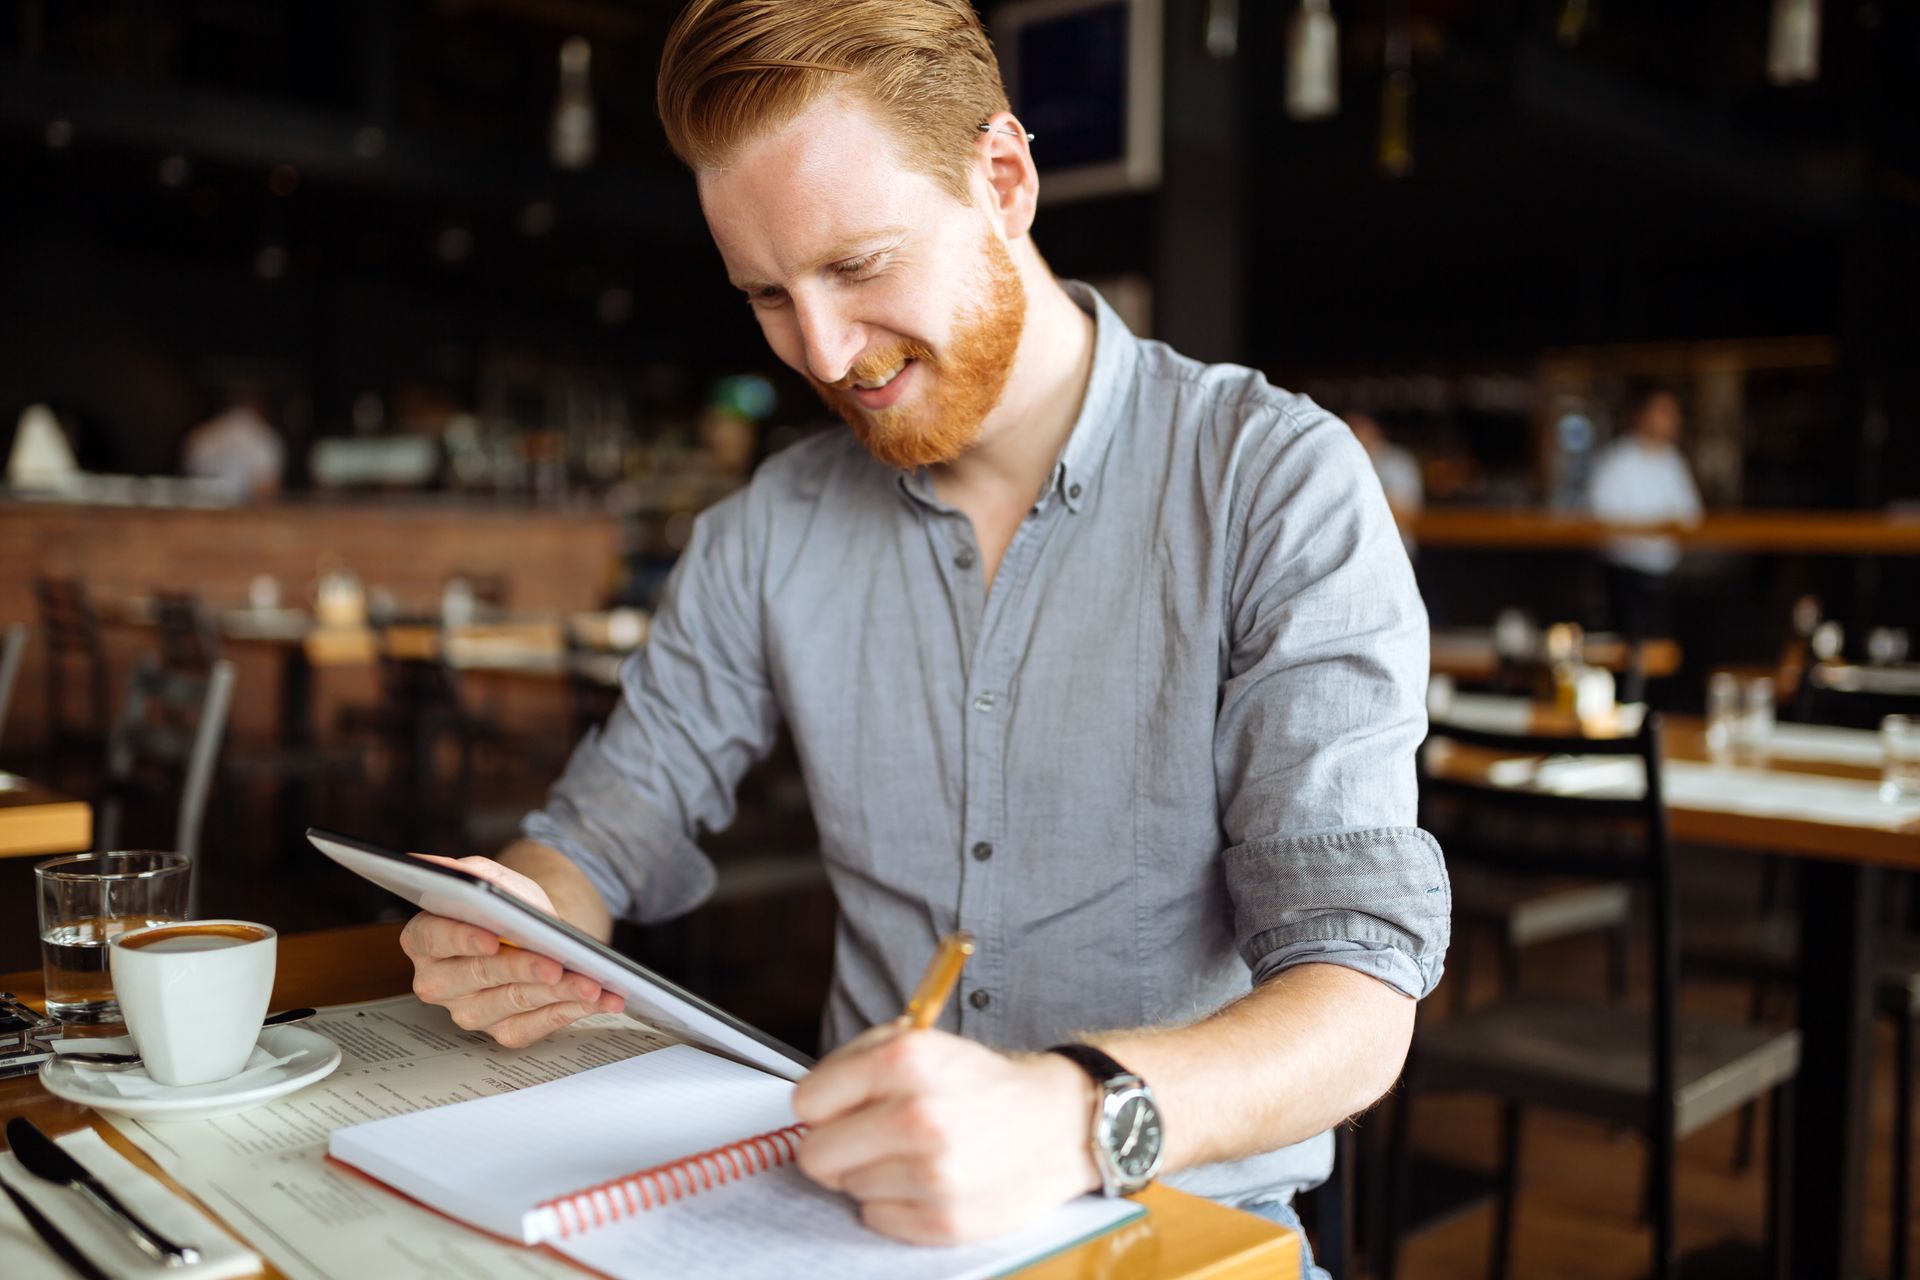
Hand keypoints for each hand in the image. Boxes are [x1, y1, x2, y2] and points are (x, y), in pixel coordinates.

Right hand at [398, 855, 623, 1047]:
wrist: (538, 935)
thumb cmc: (510, 909)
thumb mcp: (496, 880)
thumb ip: (472, 874)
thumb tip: (445, 869)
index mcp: (425, 940)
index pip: (434, 939)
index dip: (462, 940)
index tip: (491, 939)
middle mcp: (439, 981)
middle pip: (478, 975)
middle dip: (521, 969)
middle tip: (554, 965)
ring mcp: (469, 1011)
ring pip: (513, 1002)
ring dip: (557, 992)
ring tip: (590, 983)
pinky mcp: (502, 1031)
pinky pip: (535, 1026)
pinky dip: (570, 1011)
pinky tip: (594, 1000)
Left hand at [790, 1023, 1099, 1243]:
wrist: (1057, 1123)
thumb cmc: (982, 1084)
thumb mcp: (922, 1041)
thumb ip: (858, 1063)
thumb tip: (807, 1107)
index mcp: (905, 1058)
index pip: (807, 1102)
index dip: (822, 1106)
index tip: (840, 1108)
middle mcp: (918, 1115)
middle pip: (815, 1155)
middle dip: (836, 1146)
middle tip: (869, 1137)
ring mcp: (933, 1173)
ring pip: (848, 1188)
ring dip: (873, 1174)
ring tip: (918, 1153)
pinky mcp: (944, 1220)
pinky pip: (876, 1219)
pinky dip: (895, 1204)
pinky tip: (930, 1181)